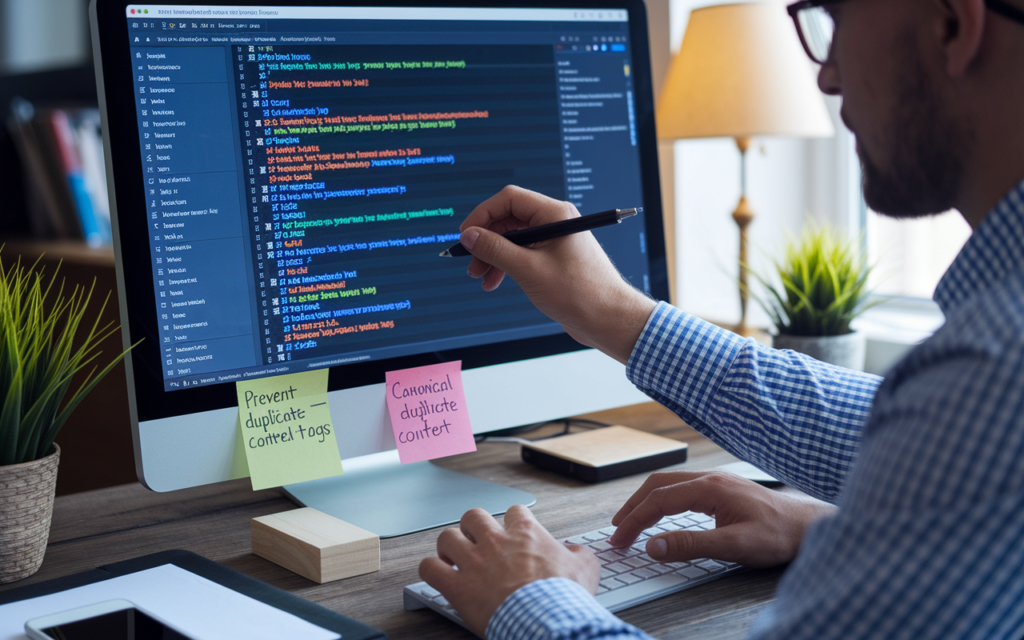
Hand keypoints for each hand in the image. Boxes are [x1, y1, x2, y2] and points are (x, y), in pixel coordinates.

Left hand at [419, 505, 599, 636]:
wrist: (548, 622)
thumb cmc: (564, 598)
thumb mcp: (585, 568)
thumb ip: (577, 553)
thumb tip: (573, 551)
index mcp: (526, 534)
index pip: (514, 511)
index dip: (512, 522)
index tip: (513, 534)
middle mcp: (496, 542)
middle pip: (473, 516)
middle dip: (473, 528)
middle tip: (477, 542)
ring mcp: (474, 563)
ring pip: (447, 537)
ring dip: (449, 547)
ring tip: (453, 558)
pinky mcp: (457, 587)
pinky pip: (429, 568)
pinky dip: (430, 570)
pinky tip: (438, 576)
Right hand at [458, 185, 655, 363]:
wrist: (608, 320)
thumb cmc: (580, 293)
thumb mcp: (529, 269)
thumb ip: (495, 249)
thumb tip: (469, 235)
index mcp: (555, 215)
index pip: (510, 199)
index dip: (483, 214)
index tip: (466, 234)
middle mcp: (555, 223)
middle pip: (509, 219)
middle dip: (486, 239)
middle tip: (470, 261)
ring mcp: (555, 241)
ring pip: (514, 239)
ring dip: (494, 255)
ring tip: (480, 276)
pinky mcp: (554, 260)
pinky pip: (523, 254)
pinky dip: (506, 265)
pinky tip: (496, 281)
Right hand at [609, 470, 835, 567]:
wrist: (810, 526)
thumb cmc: (779, 535)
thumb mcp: (734, 546)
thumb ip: (691, 545)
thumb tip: (653, 546)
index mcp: (709, 487)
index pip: (658, 501)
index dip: (634, 521)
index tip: (619, 540)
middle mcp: (710, 478)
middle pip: (658, 485)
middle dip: (632, 507)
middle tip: (617, 532)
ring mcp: (717, 481)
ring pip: (669, 483)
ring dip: (646, 501)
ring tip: (631, 522)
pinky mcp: (723, 488)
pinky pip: (682, 487)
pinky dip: (663, 500)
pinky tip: (662, 513)